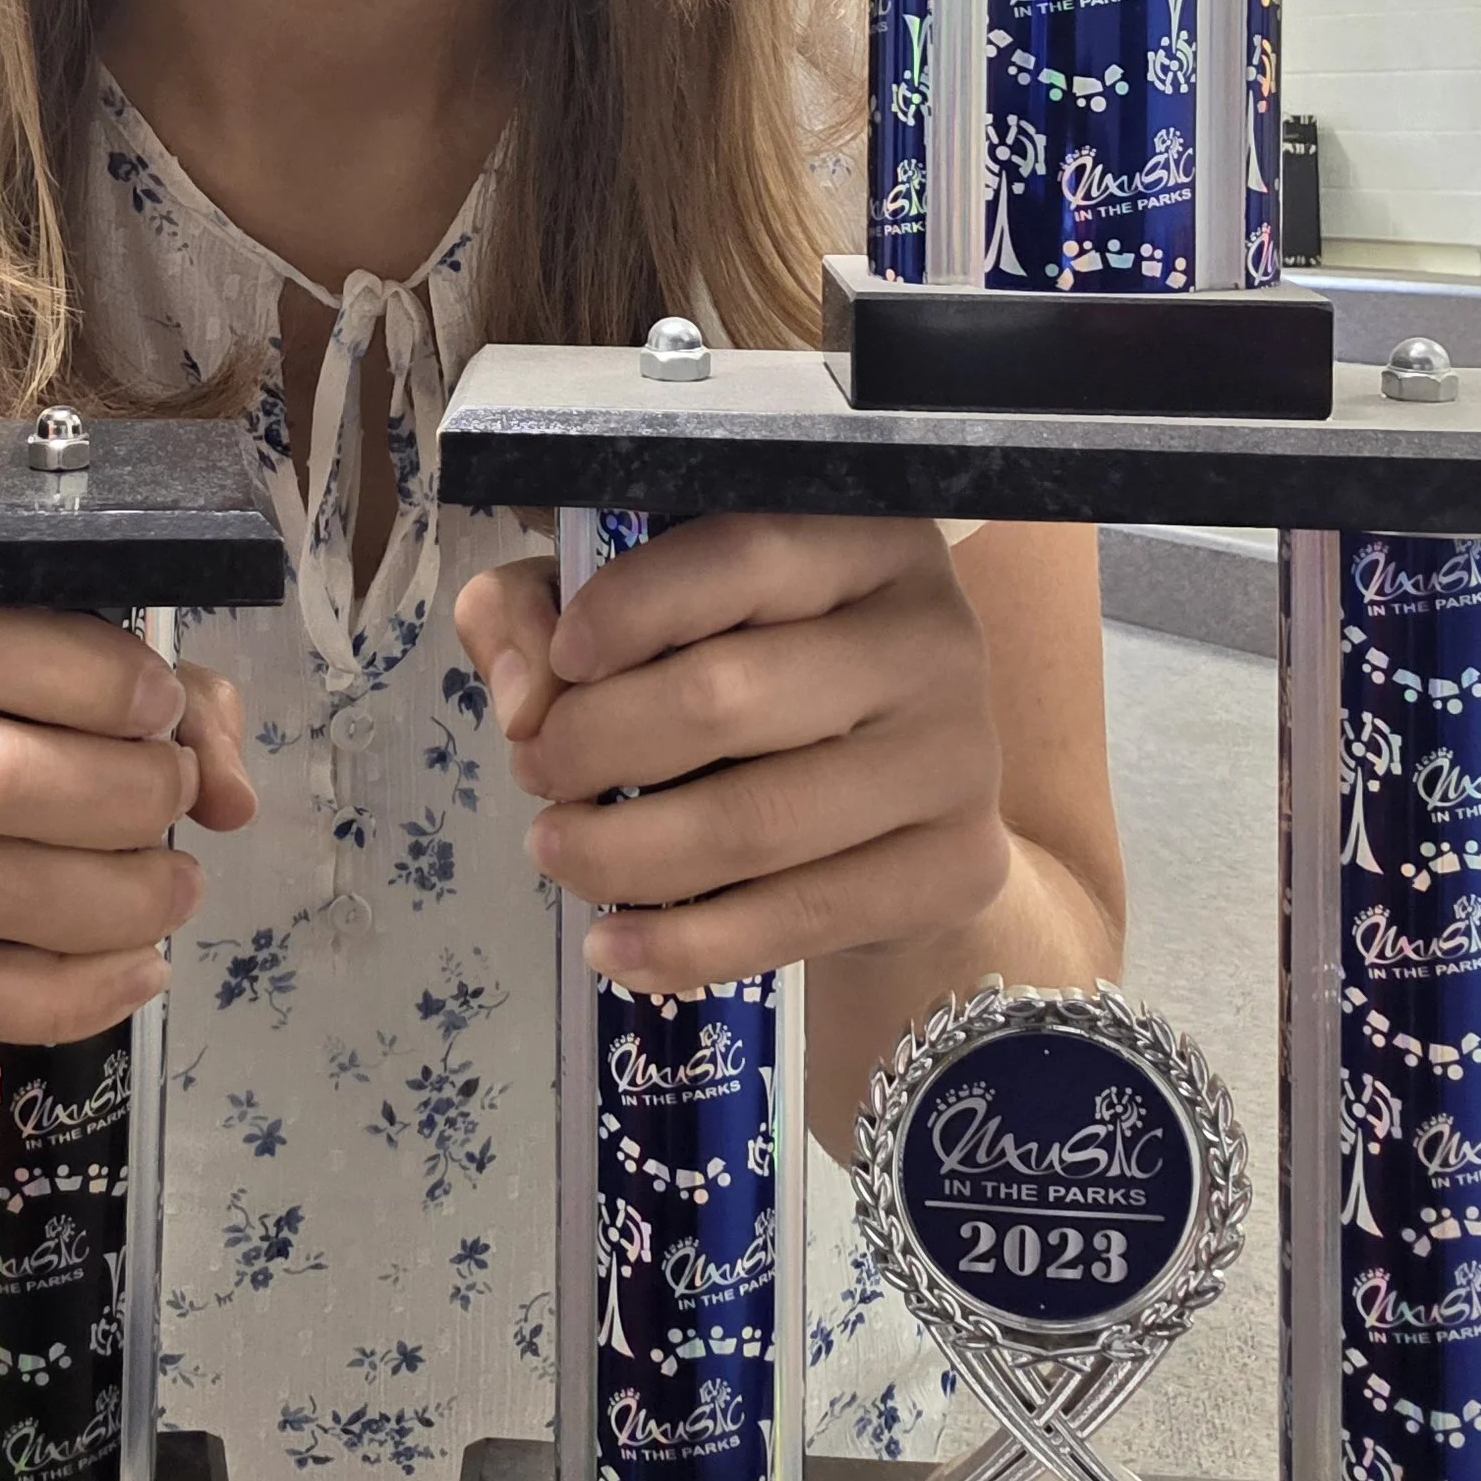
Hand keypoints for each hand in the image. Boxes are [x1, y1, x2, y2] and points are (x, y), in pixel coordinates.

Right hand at [0, 611, 255, 1044]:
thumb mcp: (24, 651)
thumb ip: (147, 692)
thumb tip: (232, 796)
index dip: (92, 680)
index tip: (162, 705)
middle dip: (121, 798)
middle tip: (177, 796)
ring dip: (115, 903)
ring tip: (176, 888)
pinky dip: (70, 996)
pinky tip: (140, 972)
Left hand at [455, 518, 1008, 992]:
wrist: (907, 804)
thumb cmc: (762, 670)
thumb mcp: (653, 605)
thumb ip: (550, 607)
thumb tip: (520, 694)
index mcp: (863, 533)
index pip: (739, 554)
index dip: (629, 609)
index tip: (558, 663)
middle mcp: (933, 631)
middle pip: (728, 695)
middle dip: (597, 742)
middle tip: (535, 771)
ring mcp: (959, 755)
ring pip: (754, 820)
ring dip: (622, 851)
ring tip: (553, 851)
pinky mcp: (960, 866)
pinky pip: (800, 917)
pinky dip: (685, 944)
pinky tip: (612, 948)